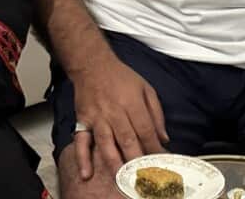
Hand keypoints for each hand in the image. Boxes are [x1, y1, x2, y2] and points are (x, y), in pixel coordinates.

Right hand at [69, 56, 167, 179]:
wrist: (92, 65)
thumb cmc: (120, 77)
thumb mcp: (146, 88)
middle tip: (145, 175)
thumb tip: (163, 138)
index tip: (161, 162)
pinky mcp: (83, 122)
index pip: (146, 131)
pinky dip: (83, 159)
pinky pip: (81, 142)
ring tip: (123, 179)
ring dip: (115, 163)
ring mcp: (97, 118)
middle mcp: (114, 112)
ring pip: (107, 144)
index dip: (154, 148)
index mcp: (132, 103)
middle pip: (128, 140)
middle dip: (138, 160)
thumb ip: (156, 113)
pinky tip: (87, 173)